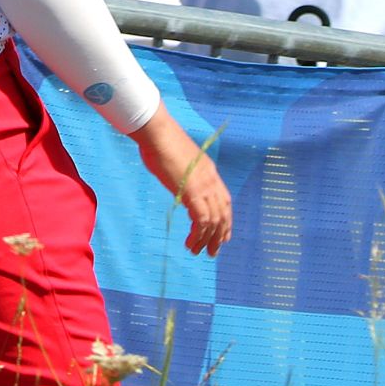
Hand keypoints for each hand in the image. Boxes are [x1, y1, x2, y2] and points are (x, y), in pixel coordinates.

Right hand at [133, 113, 230, 254]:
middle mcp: (212, 180)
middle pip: (223, 214)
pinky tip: (190, 243)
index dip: (226, 220)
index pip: (225, 201)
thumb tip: (178, 180)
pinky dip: (197, 236)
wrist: (158, 133)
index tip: (222, 236)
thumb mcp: (179, 161)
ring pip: (214, 221)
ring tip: (197, 252)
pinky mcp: (193, 192)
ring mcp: (204, 186)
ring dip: (207, 240)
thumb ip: (183, 173)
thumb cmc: (162, 143)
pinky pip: (201, 221)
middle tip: (211, 252)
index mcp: (210, 172)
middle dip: (219, 236)